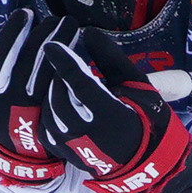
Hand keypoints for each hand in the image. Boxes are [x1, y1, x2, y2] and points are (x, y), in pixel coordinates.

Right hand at [0, 7, 67, 187]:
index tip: (25, 13)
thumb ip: (10, 73)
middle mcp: (6, 110)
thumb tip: (20, 37)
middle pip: (23, 66)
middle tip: (58, 17)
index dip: (11, 35)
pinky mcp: (51, 127)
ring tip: (71, 27)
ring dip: (59, 49)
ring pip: (43, 77)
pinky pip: (61, 95)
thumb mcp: (4, 100)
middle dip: (42, 37)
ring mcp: (27, 120)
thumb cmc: (17, 124)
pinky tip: (81, 54)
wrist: (24, 165)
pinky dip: (70, 73)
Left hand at [37, 25, 191, 192]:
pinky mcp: (64, 153)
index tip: (51, 44)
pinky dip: (48, 111)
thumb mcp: (136, 84)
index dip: (63, 61)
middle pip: (58, 96)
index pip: (78, 82)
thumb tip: (89, 32)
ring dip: (51, 92)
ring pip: (49, 111)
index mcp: (110, 113)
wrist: (145, 160)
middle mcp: (87, 132)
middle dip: (56, 75)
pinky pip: (46, 127)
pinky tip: (57, 100)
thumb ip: (111, 59)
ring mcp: (73, 146)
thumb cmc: (145, 118)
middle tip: (59, 62)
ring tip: (60, 80)